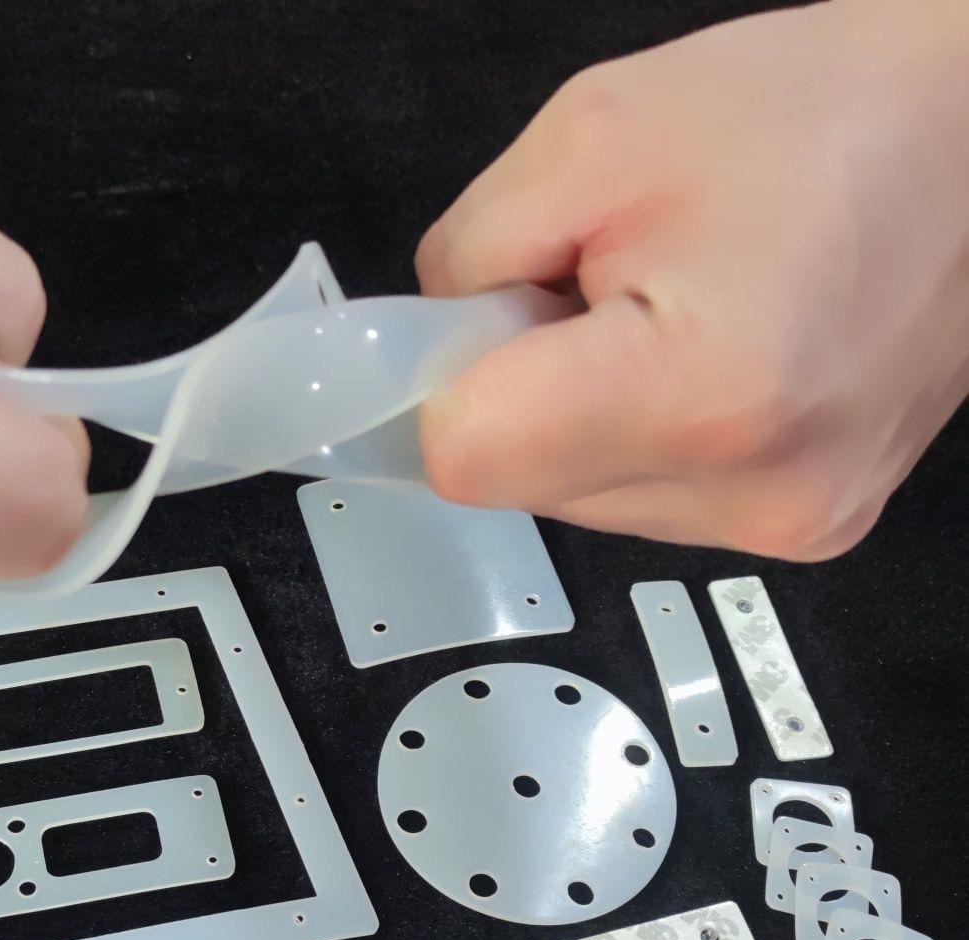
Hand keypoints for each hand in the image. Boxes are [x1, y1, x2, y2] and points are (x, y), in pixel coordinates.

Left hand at [415, 0, 968, 559]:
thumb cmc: (813, 113)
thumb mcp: (592, 134)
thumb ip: (464, 262)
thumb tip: (418, 358)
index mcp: (696, 395)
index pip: (467, 460)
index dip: (446, 387)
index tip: (483, 321)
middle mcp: (749, 496)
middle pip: (522, 488)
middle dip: (524, 394)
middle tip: (601, 292)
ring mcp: (786, 528)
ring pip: (581, 503)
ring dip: (585, 421)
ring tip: (675, 317)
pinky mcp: (810, 533)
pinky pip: (651, 505)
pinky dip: (645, 442)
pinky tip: (711, 363)